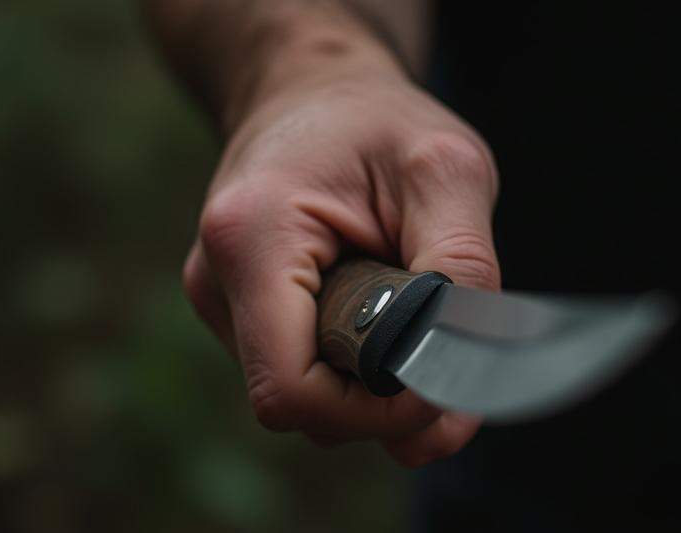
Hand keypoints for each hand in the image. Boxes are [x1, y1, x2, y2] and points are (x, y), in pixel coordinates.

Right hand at [183, 50, 499, 466]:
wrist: (314, 89)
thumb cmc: (378, 120)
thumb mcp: (445, 172)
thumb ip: (463, 272)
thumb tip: (461, 384)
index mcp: (251, 240)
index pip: (293, 391)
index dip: (372, 410)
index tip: (437, 382)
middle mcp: (217, 279)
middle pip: (302, 403)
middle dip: (382, 401)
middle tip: (444, 350)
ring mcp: (222, 297)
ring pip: (305, 395)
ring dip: (371, 384)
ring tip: (409, 313)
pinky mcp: (239, 306)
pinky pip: (301, 369)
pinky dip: (353, 367)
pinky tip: (383, 318)